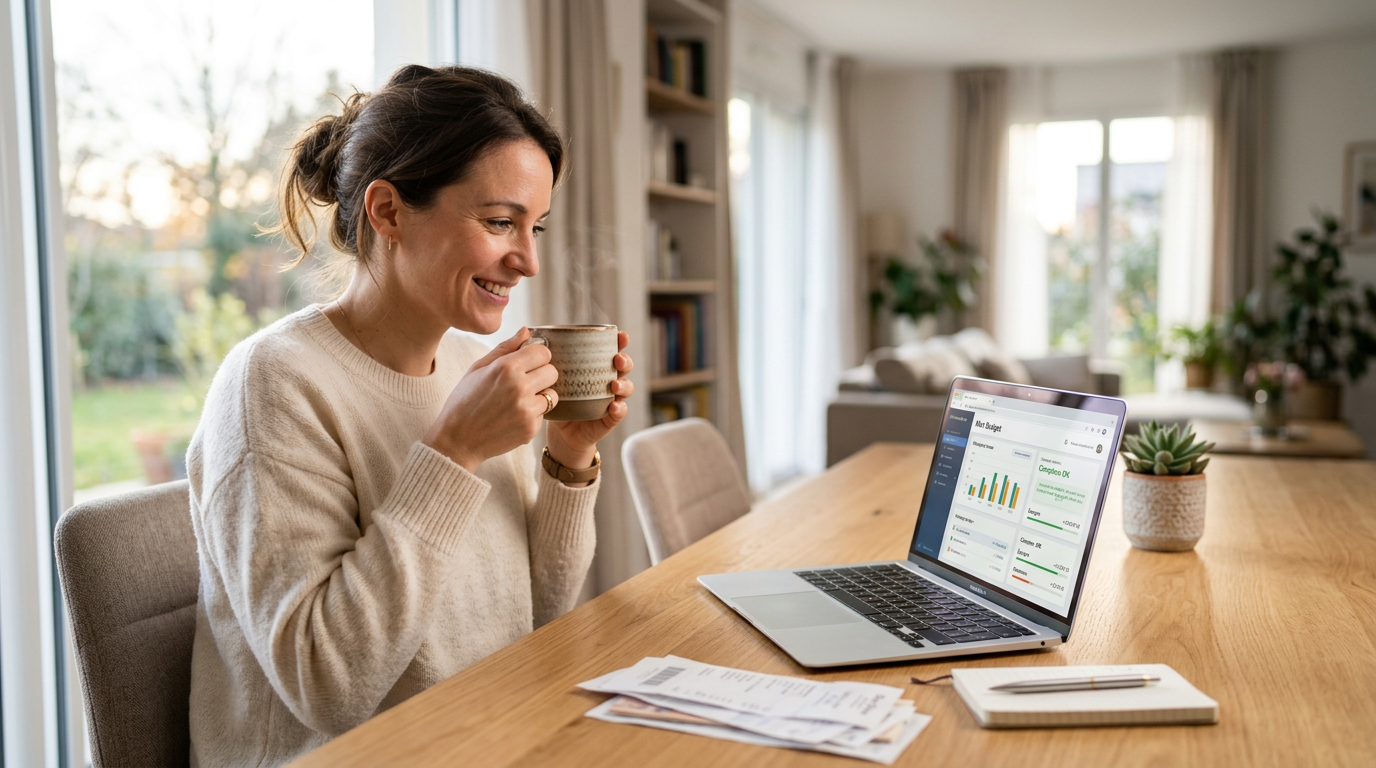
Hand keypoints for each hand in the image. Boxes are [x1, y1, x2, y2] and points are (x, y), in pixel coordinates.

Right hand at [423, 327, 558, 472]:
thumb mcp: (478, 369)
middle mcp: (520, 387)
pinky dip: (533, 414)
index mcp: (506, 368)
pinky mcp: (531, 428)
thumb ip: (505, 348)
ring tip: (519, 401)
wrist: (457, 440)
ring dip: (540, 396)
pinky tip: (513, 417)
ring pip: (552, 394)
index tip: (528, 363)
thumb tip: (527, 330)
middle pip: (552, 371)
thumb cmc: (464, 401)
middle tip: (525, 382)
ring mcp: (527, 409)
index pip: (543, 352)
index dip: (537, 356)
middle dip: (541, 375)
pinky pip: (544, 414)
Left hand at [546, 331, 633, 476]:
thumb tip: (526, 330)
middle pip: (624, 367)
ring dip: (624, 384)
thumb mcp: (549, 378)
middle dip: (624, 360)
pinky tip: (614, 406)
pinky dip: (620, 409)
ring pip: (626, 388)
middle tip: (617, 359)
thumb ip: (541, 356)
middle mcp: (607, 381)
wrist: (560, 433)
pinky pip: (619, 413)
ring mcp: (611, 400)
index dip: (620, 341)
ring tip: (615, 385)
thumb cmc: (556, 400)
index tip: (620, 335)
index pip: (612, 350)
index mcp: (596, 368)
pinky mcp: (609, 418)